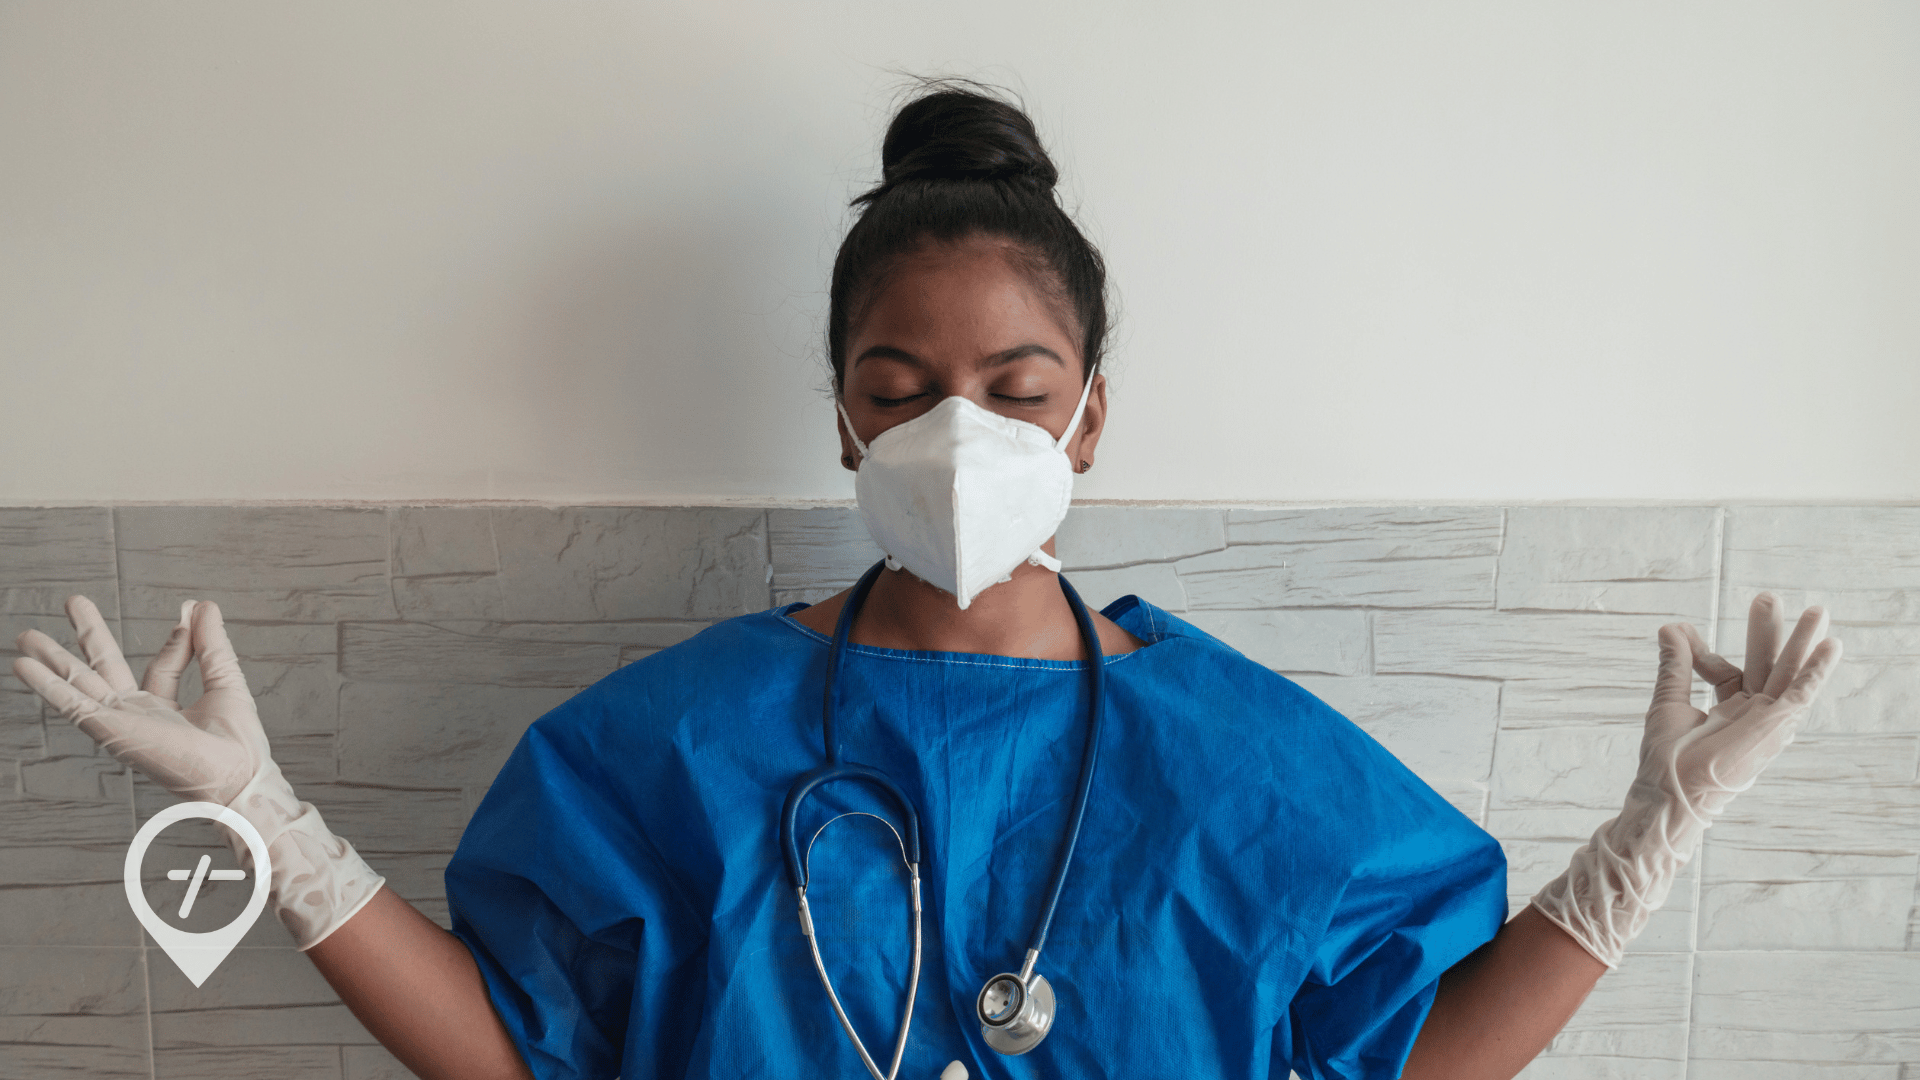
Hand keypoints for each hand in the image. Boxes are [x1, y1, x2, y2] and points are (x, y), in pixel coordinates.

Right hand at [12, 596, 266, 805]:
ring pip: (80, 684)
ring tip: (26, 635)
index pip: (162, 666)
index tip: (188, 612)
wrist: (237, 775)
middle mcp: (139, 715)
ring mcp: (121, 722)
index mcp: (167, 709)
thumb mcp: (224, 681)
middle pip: (106, 668)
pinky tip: (24, 666)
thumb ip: (211, 644)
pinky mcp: (110, 729)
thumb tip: (203, 605)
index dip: (177, 638)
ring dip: (53, 659)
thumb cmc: (238, 744)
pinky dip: (47, 684)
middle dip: (89, 635)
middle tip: (74, 601)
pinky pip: (72, 704)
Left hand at [1642, 594, 1841, 825]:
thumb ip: (1675, 665)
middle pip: (1765, 666)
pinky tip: (1830, 647)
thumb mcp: (1669, 700)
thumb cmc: (1667, 758)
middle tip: (1768, 597)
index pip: (1727, 672)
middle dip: (1769, 634)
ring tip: (1818, 611)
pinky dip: (1815, 671)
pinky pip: (1800, 695)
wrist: (1670, 790)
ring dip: (1802, 644)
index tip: (1683, 633)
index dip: (1704, 651)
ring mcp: (1765, 721)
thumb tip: (1670, 626)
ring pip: (1788, 675)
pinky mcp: (1775, 727)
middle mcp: (1750, 715)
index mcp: (1727, 711)